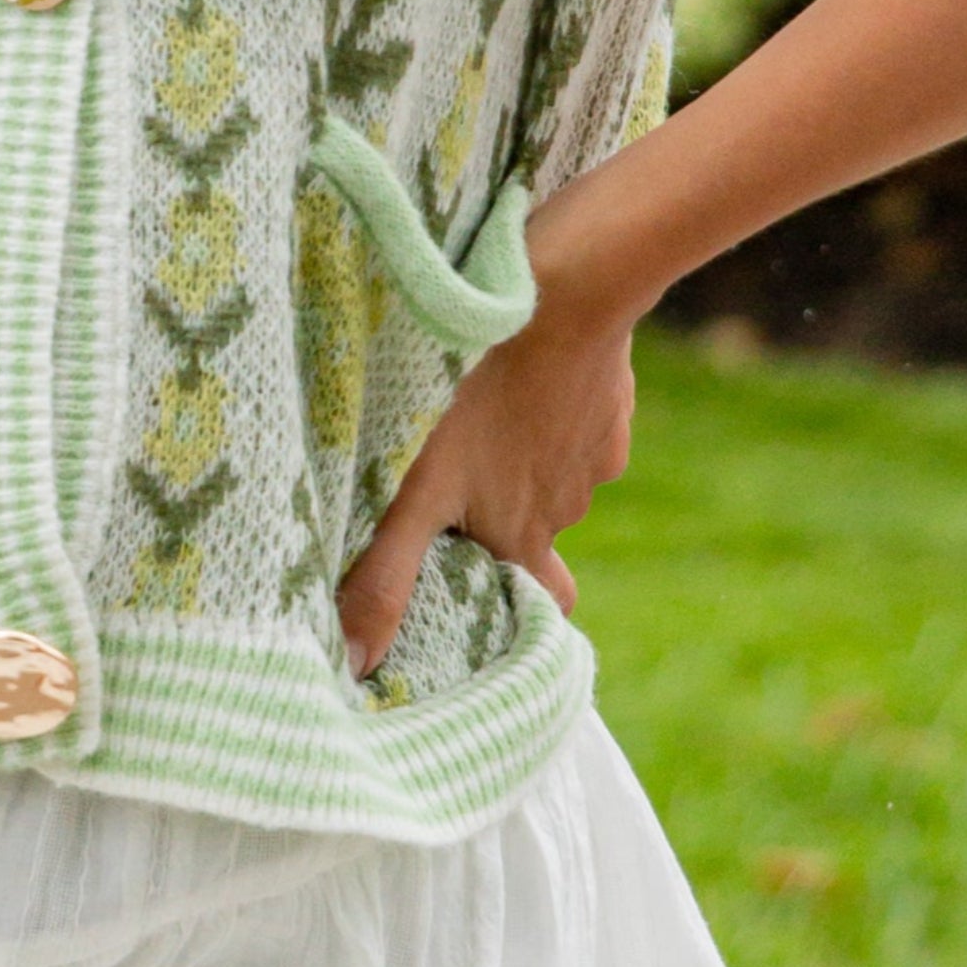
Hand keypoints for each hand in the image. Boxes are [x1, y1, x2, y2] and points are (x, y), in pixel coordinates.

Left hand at [334, 288, 637, 679]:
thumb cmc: (477, 396)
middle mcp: (567, 509)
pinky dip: (549, 408)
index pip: (541, 602)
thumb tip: (357, 666)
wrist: (565, 300)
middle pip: (537, 532)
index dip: (515, 605)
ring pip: (553, 472)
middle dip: (504, 518)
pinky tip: (517, 375)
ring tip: (475, 417)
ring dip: (520, 458)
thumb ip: (385, 575)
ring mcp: (595, 455)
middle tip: (460, 488)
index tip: (482, 592)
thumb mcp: (416, 490)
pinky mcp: (609, 403)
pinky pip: (577, 420)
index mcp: (524, 539)